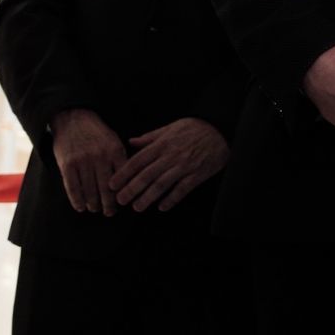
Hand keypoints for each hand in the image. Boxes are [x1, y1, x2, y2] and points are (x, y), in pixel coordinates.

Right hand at [50, 108, 126, 215]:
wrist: (73, 118)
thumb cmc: (97, 133)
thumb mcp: (114, 140)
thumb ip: (122, 158)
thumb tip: (133, 181)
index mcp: (116, 150)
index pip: (123, 178)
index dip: (124, 194)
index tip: (125, 203)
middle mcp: (100, 156)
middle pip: (106, 188)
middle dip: (109, 204)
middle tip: (110, 212)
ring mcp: (83, 161)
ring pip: (90, 191)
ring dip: (93, 204)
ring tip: (95, 209)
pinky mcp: (67, 165)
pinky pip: (73, 188)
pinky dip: (77, 201)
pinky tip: (81, 207)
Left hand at [109, 118, 227, 211]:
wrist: (221, 130)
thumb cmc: (196, 128)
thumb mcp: (171, 127)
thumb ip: (151, 136)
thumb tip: (131, 141)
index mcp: (163, 143)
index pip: (139, 160)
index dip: (124, 173)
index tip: (113, 184)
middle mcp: (172, 156)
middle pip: (148, 175)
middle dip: (132, 189)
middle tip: (120, 201)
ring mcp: (185, 166)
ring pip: (163, 184)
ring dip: (149, 197)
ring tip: (137, 207)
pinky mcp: (198, 174)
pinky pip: (183, 189)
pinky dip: (172, 199)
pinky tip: (162, 207)